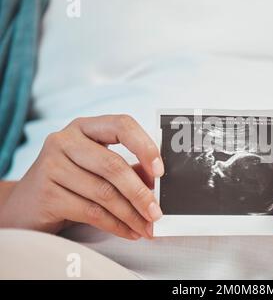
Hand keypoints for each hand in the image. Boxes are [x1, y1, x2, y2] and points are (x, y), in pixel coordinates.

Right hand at [0, 115, 163, 239]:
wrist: (28, 205)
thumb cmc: (72, 182)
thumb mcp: (99, 168)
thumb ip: (129, 168)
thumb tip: (158, 182)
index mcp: (86, 127)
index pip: (122, 125)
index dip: (144, 147)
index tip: (160, 171)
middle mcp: (66, 140)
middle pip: (113, 165)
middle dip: (140, 194)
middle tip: (157, 213)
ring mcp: (52, 165)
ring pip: (104, 192)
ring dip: (131, 215)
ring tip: (146, 227)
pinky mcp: (47, 193)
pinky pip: (91, 212)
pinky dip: (115, 225)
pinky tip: (128, 231)